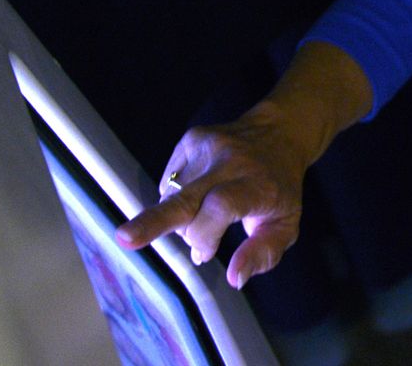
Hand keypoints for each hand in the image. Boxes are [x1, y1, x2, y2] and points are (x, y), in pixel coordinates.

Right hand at [113, 103, 309, 288]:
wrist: (279, 133)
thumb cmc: (280, 188)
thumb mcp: (285, 224)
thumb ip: (263, 253)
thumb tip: (233, 278)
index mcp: (256, 185)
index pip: (221, 206)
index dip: (204, 234)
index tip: (201, 255)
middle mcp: (229, 162)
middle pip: (184, 197)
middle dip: (153, 221)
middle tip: (126, 238)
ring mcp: (207, 146)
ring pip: (174, 197)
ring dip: (183, 219)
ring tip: (207, 215)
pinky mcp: (191, 139)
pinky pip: (170, 182)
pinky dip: (178, 198)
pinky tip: (200, 193)